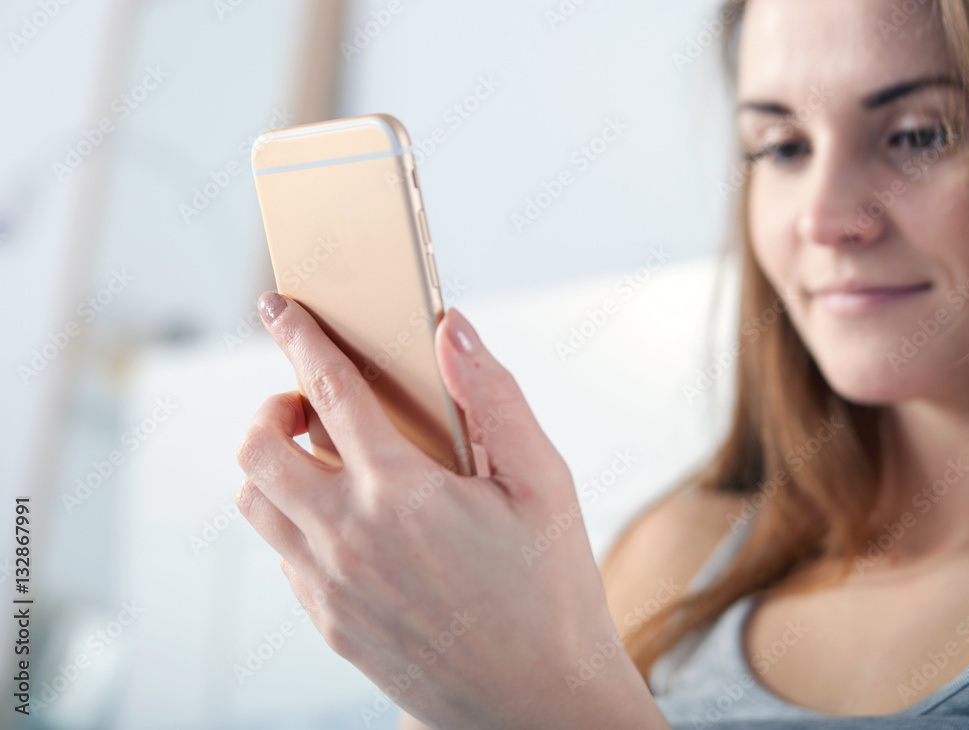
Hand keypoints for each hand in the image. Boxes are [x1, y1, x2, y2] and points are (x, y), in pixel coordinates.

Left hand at [236, 292, 665, 729]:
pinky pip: (282, 554)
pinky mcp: (329, 624)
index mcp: (402, 493)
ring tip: (322, 460)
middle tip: (311, 405)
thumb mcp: (544, 483)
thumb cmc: (551, 592)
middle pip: (259, 448)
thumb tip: (452, 329)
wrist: (537, 705)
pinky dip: (294, 518)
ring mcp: (331, 587)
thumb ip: (494, 397)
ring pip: (255, 503)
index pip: (329, 389)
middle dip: (272, 407)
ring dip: (273, 465)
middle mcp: (349, 537)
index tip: (277, 307)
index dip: (298, 336)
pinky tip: (345, 519)